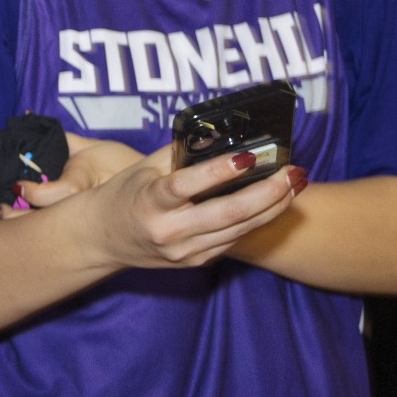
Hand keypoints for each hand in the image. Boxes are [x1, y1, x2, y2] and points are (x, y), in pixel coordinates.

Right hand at [31, 141, 303, 269]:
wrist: (101, 240)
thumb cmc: (124, 196)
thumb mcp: (142, 169)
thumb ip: (179, 154)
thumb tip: (219, 135)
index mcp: (149, 202)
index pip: (186, 186)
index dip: (218, 172)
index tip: (247, 157)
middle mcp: (168, 232)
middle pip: (227, 213)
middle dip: (267, 192)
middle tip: (293, 172)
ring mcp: (185, 251)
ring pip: (240, 229)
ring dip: (273, 206)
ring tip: (295, 183)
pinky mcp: (197, 262)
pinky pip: (235, 239)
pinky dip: (259, 220)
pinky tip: (277, 202)